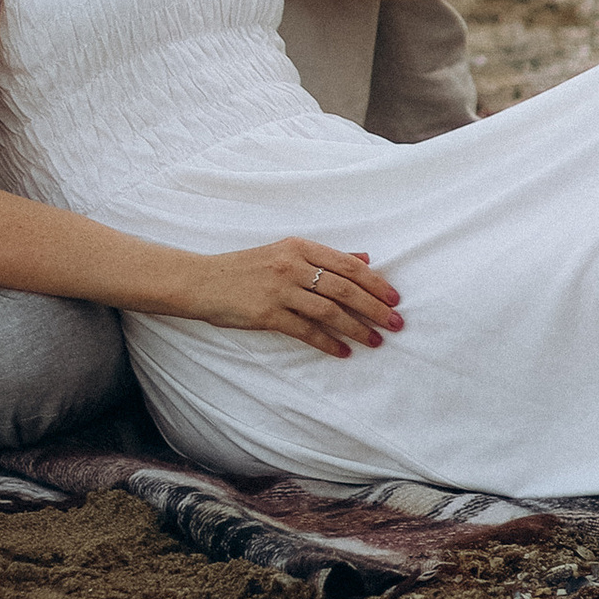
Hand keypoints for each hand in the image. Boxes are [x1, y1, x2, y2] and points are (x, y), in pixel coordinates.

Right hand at [185, 238, 400, 357]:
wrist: (203, 281)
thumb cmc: (246, 268)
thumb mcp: (285, 253)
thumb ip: (325, 257)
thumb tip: (366, 258)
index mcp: (299, 246)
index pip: (347, 264)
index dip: (374, 282)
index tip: (395, 298)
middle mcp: (292, 265)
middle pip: (344, 287)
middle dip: (374, 307)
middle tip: (396, 323)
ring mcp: (279, 290)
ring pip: (329, 310)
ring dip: (357, 328)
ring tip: (375, 341)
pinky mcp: (267, 314)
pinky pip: (306, 330)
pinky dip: (328, 343)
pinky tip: (343, 352)